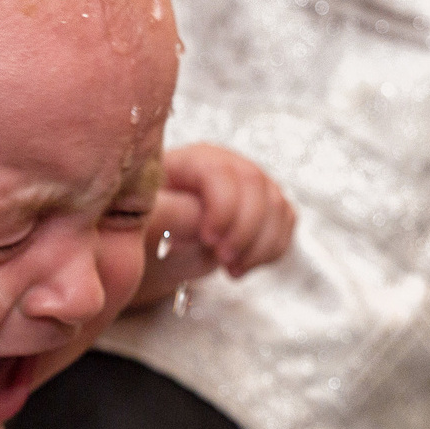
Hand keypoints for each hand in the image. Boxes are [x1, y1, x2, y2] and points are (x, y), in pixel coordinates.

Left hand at [130, 144, 296, 310]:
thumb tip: (200, 215)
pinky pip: (285, 222)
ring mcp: (248, 185)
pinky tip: (241, 266)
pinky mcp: (264, 208)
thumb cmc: (144, 232)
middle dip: (245, 229)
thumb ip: (170, 215)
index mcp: (189, 161)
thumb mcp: (144, 224)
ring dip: (260, 244)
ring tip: (230, 268)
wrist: (155, 250)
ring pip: (276, 204)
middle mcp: (225, 165)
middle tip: (223, 259)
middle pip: (256, 184)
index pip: (220, 171)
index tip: (207, 239)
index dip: (222, 206)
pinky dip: (271, 249)